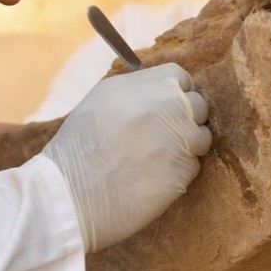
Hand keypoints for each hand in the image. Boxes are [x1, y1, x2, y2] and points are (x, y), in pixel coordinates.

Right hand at [42, 63, 210, 251]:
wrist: (69, 193)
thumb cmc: (78, 147)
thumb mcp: (100, 100)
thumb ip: (136, 89)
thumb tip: (161, 87)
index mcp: (144, 85)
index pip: (180, 76)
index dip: (175, 92)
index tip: (165, 106)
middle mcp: (166, 107)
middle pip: (198, 105)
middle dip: (184, 119)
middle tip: (161, 135)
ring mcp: (179, 140)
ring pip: (202, 137)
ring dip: (185, 146)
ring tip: (154, 159)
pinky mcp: (183, 172)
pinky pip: (193, 166)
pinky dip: (178, 172)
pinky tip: (151, 178)